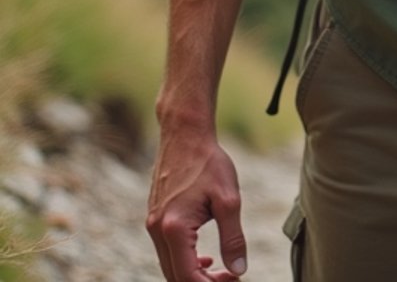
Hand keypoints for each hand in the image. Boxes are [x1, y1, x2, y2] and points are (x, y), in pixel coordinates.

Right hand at [147, 128, 247, 281]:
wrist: (185, 133)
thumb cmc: (208, 162)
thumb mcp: (229, 199)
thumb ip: (233, 238)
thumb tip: (239, 270)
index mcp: (174, 229)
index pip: (188, 278)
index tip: (234, 279)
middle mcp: (157, 231)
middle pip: (176, 277)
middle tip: (230, 278)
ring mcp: (153, 224)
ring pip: (170, 267)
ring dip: (194, 275)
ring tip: (221, 271)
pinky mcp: (155, 218)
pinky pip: (167, 252)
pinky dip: (185, 261)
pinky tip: (205, 258)